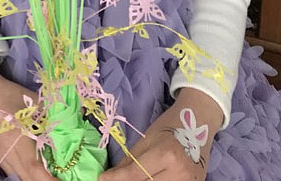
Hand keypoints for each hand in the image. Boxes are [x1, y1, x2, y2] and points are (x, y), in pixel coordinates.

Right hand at [0, 53, 54, 180]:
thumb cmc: (11, 95)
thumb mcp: (35, 103)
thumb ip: (52, 116)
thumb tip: (73, 125)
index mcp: (17, 137)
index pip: (34, 167)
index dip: (49, 179)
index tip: (61, 180)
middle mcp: (8, 152)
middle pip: (28, 178)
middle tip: (62, 178)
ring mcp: (1, 156)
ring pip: (20, 178)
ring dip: (35, 180)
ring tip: (51, 176)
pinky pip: (15, 173)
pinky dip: (27, 176)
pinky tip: (37, 173)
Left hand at [98, 89, 221, 180]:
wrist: (198, 124)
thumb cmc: (169, 127)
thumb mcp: (147, 139)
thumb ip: (130, 160)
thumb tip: (111, 176)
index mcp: (165, 155)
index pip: (135, 174)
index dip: (116, 179)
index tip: (101, 179)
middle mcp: (179, 173)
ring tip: (131, 180)